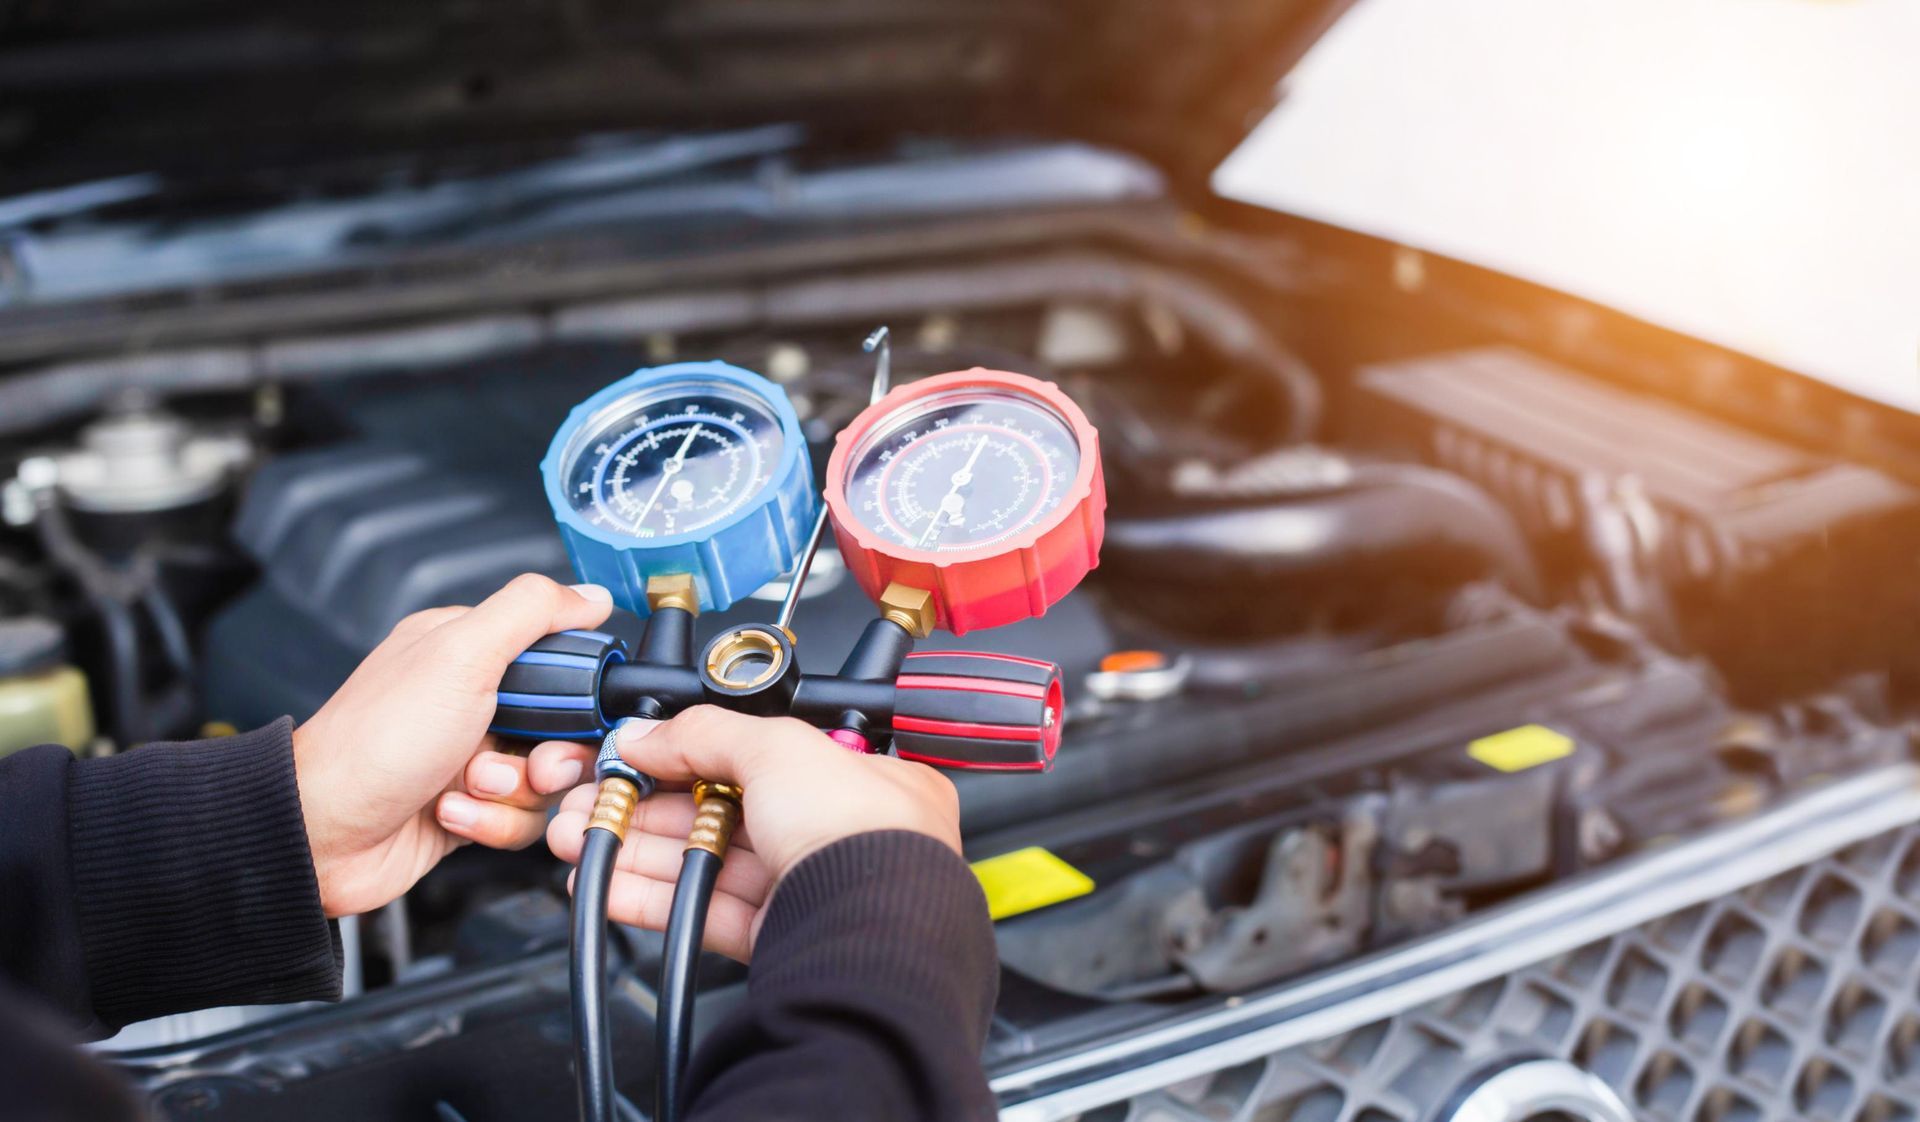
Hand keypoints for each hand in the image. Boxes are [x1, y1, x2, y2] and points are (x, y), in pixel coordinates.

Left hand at [293, 574, 616, 916]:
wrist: (322, 832)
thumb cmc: (375, 742)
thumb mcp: (461, 655)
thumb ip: (531, 612)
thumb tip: (589, 594)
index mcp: (469, 649)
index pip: (560, 658)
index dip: (577, 692)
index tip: (568, 712)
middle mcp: (472, 700)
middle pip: (563, 727)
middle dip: (550, 754)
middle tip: (525, 761)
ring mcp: (471, 756)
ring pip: (546, 780)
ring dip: (513, 793)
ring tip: (468, 787)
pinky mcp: (470, 807)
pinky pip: (521, 820)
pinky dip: (492, 823)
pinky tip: (450, 812)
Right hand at [546, 707, 961, 960]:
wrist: (871, 933)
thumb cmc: (862, 835)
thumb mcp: (778, 747)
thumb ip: (704, 734)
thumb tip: (646, 733)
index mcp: (860, 778)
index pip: (760, 756)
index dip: (691, 753)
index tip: (637, 755)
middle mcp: (839, 833)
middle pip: (724, 811)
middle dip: (646, 804)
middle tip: (592, 799)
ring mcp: (808, 889)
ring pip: (707, 862)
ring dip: (637, 849)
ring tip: (578, 837)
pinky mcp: (778, 940)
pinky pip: (704, 913)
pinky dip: (651, 899)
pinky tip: (608, 884)